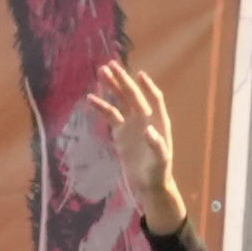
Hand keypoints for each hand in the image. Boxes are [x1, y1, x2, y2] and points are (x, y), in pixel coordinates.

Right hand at [90, 56, 185, 230]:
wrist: (148, 184)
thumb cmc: (158, 172)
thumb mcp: (161, 161)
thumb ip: (157, 145)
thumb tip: (148, 130)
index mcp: (158, 121)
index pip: (154, 98)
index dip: (147, 87)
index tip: (139, 75)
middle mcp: (145, 118)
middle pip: (133, 95)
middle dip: (123, 80)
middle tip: (111, 65)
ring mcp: (131, 124)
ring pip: (120, 100)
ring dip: (112, 87)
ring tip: (101, 72)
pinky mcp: (120, 132)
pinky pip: (110, 115)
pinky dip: (101, 106)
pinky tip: (90, 98)